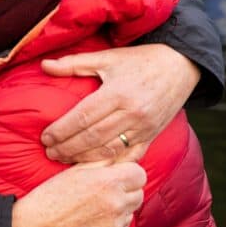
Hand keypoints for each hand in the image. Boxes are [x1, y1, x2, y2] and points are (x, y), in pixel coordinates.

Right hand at [11, 161, 145, 226]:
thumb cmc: (50, 197)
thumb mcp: (75, 171)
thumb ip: (103, 159)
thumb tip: (123, 152)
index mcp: (108, 183)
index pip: (139, 173)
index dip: (128, 173)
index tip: (116, 175)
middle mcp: (117, 205)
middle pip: (138, 193)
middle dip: (126, 190)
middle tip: (104, 191)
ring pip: (130, 212)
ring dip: (119, 209)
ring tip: (93, 208)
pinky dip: (110, 226)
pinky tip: (90, 222)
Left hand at [39, 44, 199, 162]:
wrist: (181, 66)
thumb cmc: (140, 60)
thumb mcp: (107, 57)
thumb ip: (74, 63)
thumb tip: (44, 65)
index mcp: (118, 92)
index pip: (83, 117)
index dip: (61, 130)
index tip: (45, 137)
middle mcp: (132, 113)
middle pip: (93, 137)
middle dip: (67, 148)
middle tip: (49, 152)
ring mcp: (144, 128)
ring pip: (109, 151)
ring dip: (83, 159)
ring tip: (63, 160)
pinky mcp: (152, 137)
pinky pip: (129, 158)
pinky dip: (110, 165)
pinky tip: (92, 169)